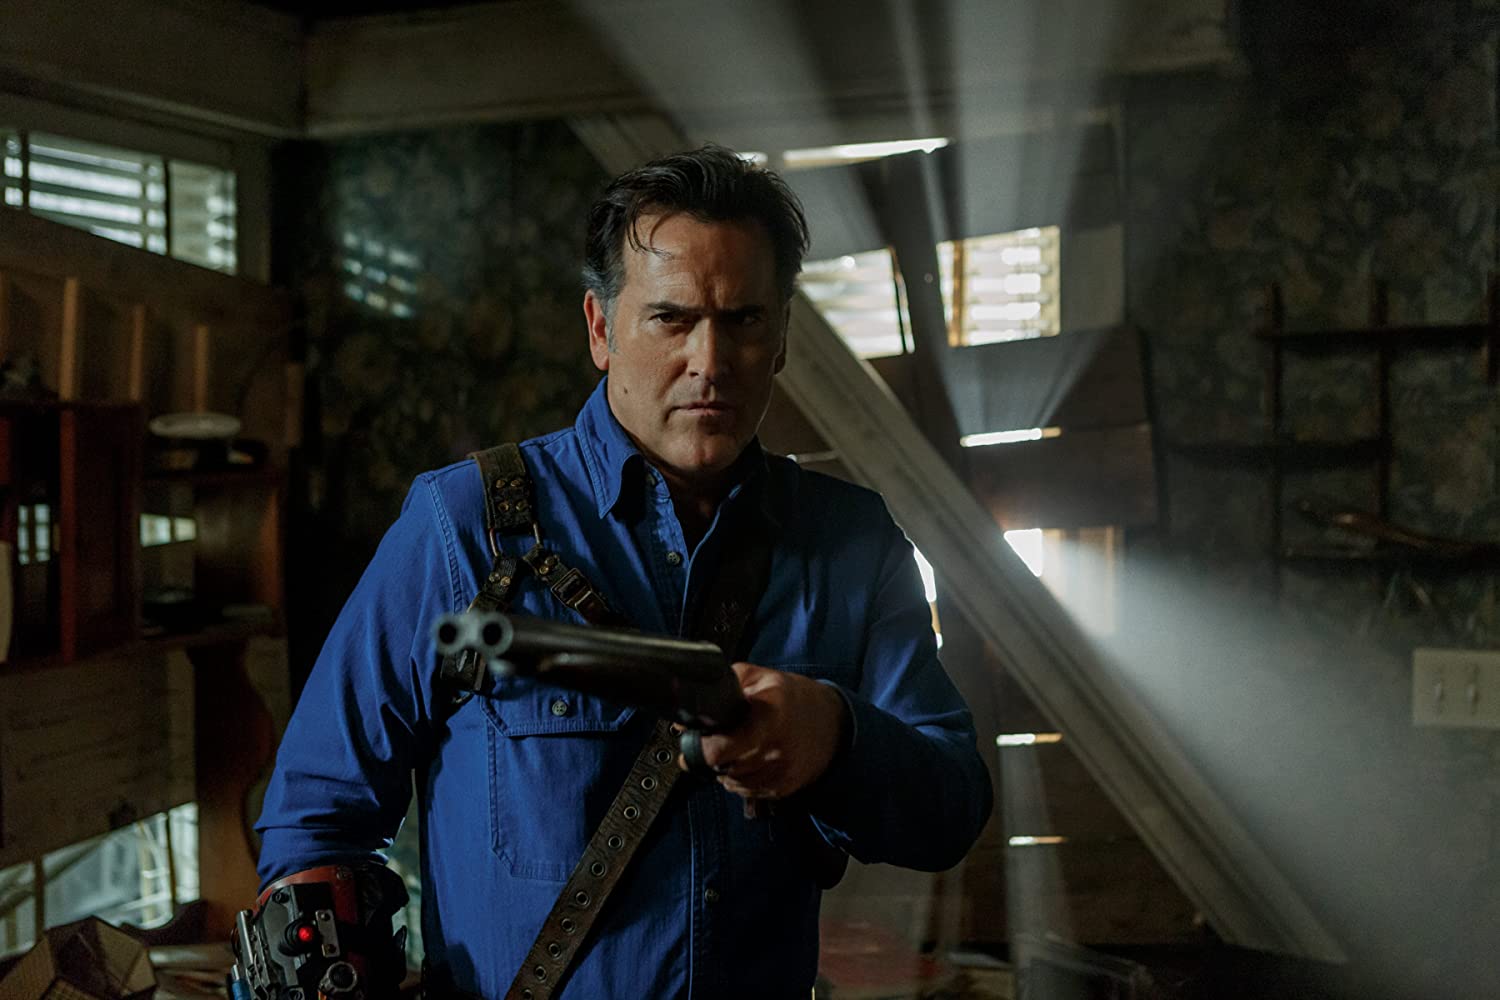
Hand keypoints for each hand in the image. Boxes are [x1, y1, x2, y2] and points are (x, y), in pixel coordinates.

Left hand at [678, 662, 847, 799]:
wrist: (832, 724)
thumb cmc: (791, 698)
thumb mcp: (760, 678)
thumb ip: (724, 687)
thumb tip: (687, 717)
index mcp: (767, 717)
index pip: (717, 751)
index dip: (701, 746)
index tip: (698, 737)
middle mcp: (774, 749)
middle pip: (721, 768)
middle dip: (712, 756)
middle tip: (717, 740)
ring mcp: (780, 773)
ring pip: (731, 783)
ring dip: (726, 769)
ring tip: (738, 748)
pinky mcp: (783, 789)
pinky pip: (747, 791)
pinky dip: (741, 779)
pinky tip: (750, 760)